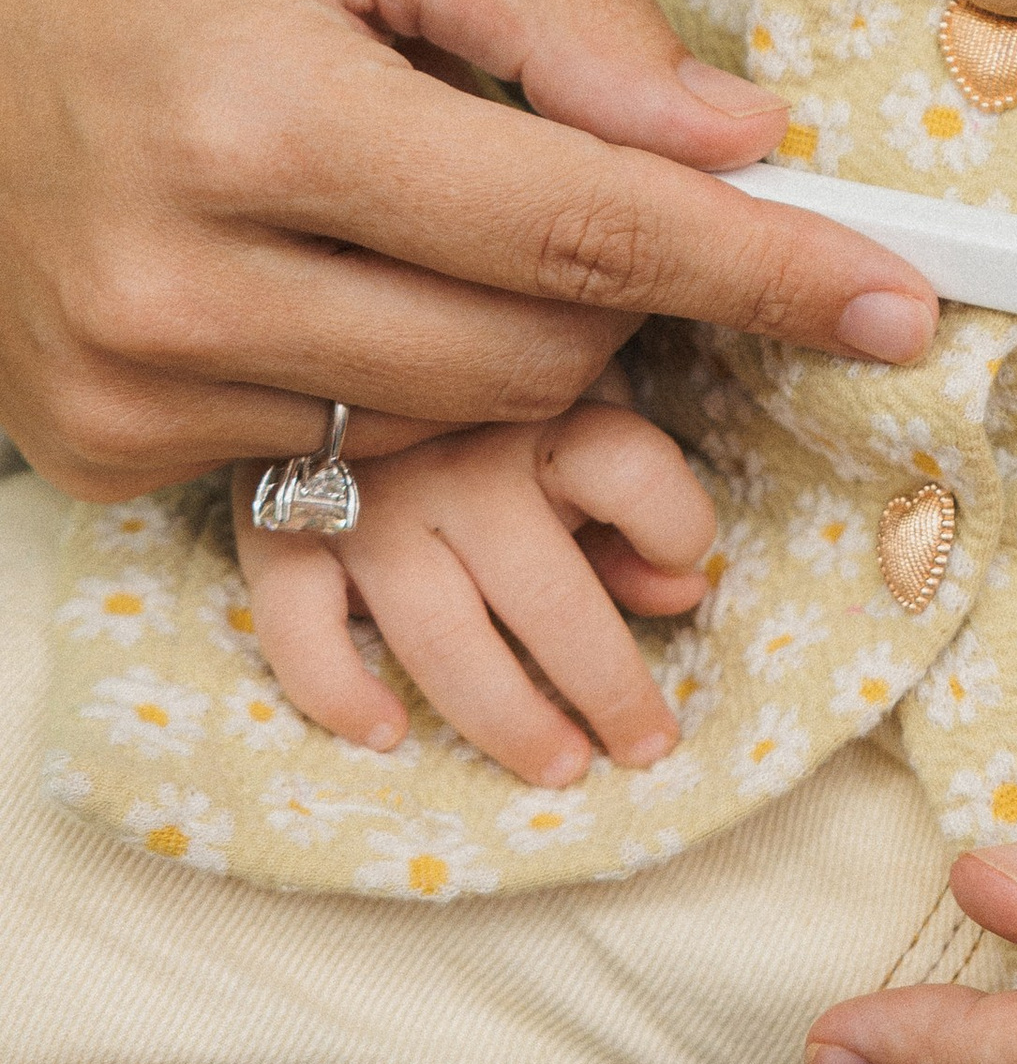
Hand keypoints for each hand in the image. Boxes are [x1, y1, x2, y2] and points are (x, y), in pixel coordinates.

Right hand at [0, 0, 937, 495]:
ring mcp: (129, 384)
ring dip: (508, 329)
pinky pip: (335, 451)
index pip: (581, 227)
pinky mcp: (96, 449)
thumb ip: (567, 22)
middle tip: (587, 171)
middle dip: (625, 279)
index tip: (895, 302)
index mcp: (260, 114)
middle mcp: (183, 278)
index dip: (762, 268)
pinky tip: (314, 261)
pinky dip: (384, 367)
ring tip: (422, 197)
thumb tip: (742, 140)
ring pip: (453, 420)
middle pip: (534, 351)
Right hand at [234, 391, 716, 779]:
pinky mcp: (277, 530)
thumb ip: (629, 488)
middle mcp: (454, 459)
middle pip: (547, 596)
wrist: (307, 296)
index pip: (630, 472)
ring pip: (443, 639)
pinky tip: (386, 730)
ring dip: (507, 718)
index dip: (677, 523)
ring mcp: (364, 502)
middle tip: (647, 747)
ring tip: (561, 766)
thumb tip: (686, 589)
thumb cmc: (478, 364)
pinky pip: (298, 628)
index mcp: (540, 404)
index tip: (692, 561)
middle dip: (608, 685)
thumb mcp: (572, 391)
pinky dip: (335, 689)